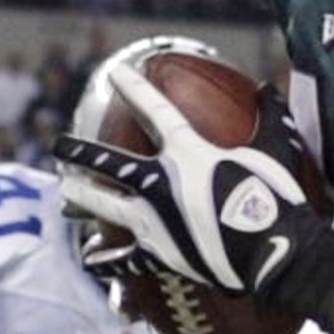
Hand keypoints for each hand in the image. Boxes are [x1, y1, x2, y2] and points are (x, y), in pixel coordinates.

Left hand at [53, 73, 322, 303]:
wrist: (274, 254)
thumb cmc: (276, 199)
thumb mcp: (275, 150)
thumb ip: (269, 116)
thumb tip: (268, 86)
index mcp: (186, 153)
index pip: (153, 109)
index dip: (133, 88)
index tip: (114, 72)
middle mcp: (159, 184)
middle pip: (107, 163)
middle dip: (79, 152)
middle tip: (57, 145)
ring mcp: (154, 221)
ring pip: (105, 206)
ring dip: (82, 198)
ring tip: (65, 194)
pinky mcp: (159, 254)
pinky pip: (126, 260)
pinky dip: (109, 262)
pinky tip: (91, 260)